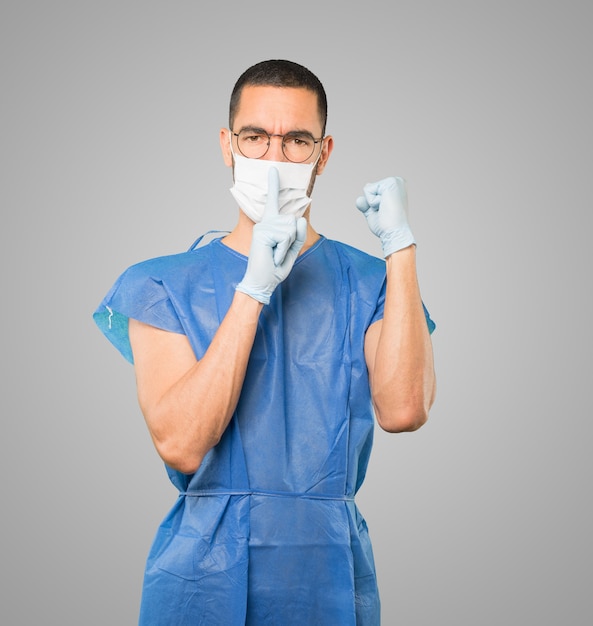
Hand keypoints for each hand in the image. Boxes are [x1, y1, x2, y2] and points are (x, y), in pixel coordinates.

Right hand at [236, 167, 306, 303]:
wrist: (262, 282)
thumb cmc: (274, 268)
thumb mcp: (292, 250)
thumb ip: (298, 235)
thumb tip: (300, 218)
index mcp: (271, 224)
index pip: (274, 202)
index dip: (274, 185)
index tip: (274, 169)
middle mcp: (266, 222)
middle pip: (294, 221)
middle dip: (293, 240)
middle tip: (279, 253)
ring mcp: (263, 226)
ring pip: (291, 228)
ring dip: (288, 246)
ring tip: (275, 255)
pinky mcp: (262, 232)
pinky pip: (286, 237)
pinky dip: (283, 250)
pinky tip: (273, 256)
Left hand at [356, 176, 415, 256]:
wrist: (394, 233)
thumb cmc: (387, 226)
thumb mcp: (373, 213)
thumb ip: (366, 205)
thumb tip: (359, 199)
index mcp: (395, 188)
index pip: (372, 191)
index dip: (373, 205)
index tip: (385, 212)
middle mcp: (397, 182)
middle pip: (369, 188)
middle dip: (371, 203)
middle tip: (384, 212)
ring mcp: (394, 181)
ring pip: (367, 189)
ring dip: (372, 203)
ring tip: (385, 209)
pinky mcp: (390, 183)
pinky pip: (367, 190)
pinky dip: (372, 202)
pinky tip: (384, 206)